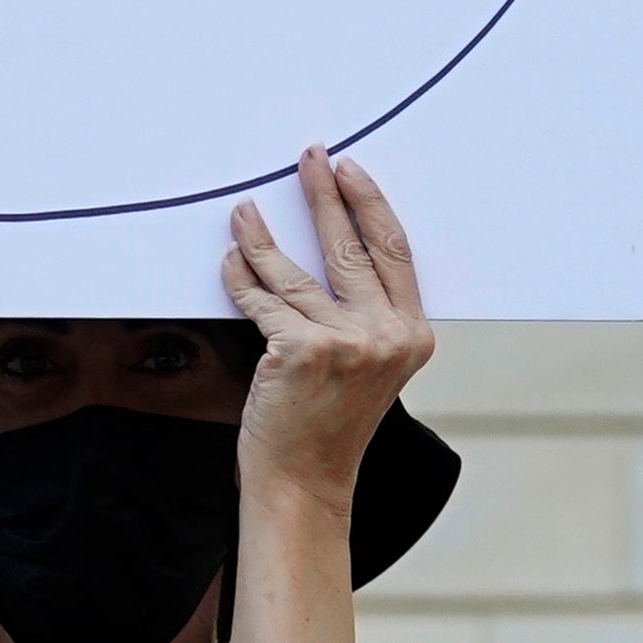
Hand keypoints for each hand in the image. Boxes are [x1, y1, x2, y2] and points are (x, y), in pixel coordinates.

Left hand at [226, 150, 433, 517]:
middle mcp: (387, 336)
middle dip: (323, 195)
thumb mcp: (368, 368)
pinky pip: (262, 299)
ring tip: (245, 211)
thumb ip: (364, 318)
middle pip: (350, 247)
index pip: (393, 252)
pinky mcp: (302, 350)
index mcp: (413, 336)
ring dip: (263, 236)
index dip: (369, 205)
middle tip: (309, 161)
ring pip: (295, 273)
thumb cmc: (328, 427)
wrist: (303, 482)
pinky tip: (230, 260)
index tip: (349, 173)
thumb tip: (333, 253)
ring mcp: (347, 342)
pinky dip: (240, 278)